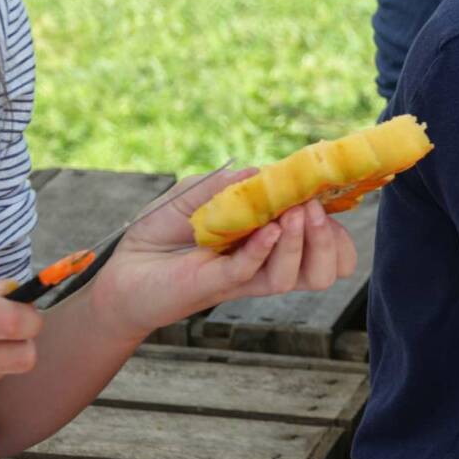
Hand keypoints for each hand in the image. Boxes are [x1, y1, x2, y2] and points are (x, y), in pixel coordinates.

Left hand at [88, 167, 358, 340]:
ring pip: (296, 276)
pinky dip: (265, 250)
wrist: (121, 269)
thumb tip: (262, 173)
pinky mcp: (216, 285)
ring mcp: (244, 277)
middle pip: (322, 268)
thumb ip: (226, 184)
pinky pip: (252, 272)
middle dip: (329, 239)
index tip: (330, 201)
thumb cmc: (161, 231)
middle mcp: (265, 262)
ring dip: (303, 244)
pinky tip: (269, 230)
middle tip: (313, 210)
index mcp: (270, 240)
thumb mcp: (194, 193)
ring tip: (294, 215)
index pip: (322, 244)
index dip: (336, 229)